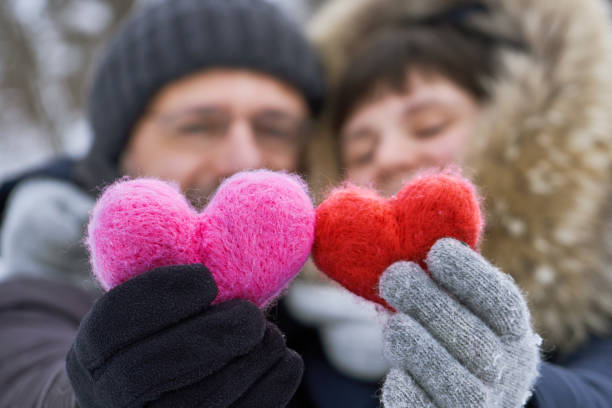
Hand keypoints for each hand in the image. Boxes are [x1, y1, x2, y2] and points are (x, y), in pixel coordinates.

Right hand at [66, 264, 301, 407]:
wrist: (152, 399)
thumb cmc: (164, 337)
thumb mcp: (155, 304)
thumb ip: (174, 268)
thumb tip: (241, 213)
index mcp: (91, 355)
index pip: (111, 324)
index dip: (158, 296)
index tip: (206, 278)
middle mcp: (106, 400)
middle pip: (145, 375)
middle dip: (208, 338)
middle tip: (250, 315)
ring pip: (193, 406)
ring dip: (245, 364)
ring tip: (270, 336)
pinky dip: (268, 390)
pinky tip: (284, 361)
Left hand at [379, 238, 540, 407]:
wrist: (470, 399)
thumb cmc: (457, 336)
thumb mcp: (465, 307)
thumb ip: (447, 278)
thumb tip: (414, 224)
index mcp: (514, 334)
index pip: (503, 304)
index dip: (471, 275)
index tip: (437, 250)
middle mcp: (506, 373)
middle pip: (475, 341)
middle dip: (430, 304)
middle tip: (394, 276)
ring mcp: (480, 404)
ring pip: (453, 380)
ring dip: (416, 344)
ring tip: (396, 324)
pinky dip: (406, 388)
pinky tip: (398, 372)